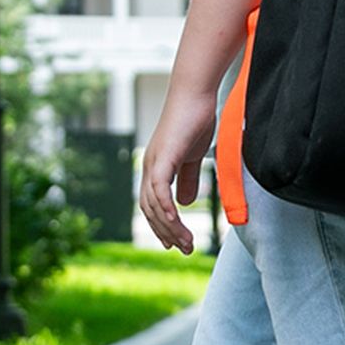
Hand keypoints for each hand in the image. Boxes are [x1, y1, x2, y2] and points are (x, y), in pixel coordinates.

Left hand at [140, 80, 222, 253]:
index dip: (162, 226)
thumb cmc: (195, 119)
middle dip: (167, 233)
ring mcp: (154, 161)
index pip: (153, 205)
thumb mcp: (194, 155)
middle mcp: (149, 167)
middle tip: (184, 250)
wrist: (195, 94)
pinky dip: (165, 206)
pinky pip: (160, 187)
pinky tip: (175, 219)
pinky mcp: (164, 156)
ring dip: (170, 226)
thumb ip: (189, 178)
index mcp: (155, 168)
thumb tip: (184, 202)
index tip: (176, 243)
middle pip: (151, 210)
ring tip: (187, 242)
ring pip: (155, 203)